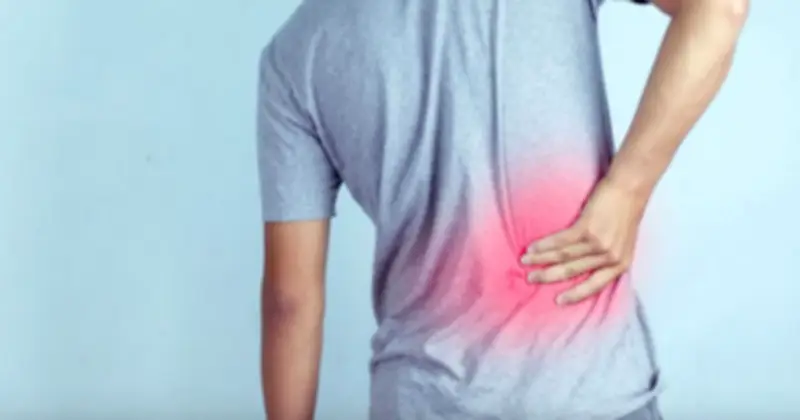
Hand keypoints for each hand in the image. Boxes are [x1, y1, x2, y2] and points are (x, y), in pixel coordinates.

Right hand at [520, 178, 649, 304]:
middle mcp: (610, 256)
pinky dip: (544, 244)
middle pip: (573, 271)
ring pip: (564, 256)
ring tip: (525, 261)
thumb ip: (606, 256)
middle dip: (549, 276)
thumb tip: (583, 266)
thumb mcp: (623, 242)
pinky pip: (561, 240)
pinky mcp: (588, 227)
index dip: (575, 294)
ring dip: (541, 259)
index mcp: (620, 264)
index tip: (558, 301)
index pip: (595, 285)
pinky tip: (532, 247)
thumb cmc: (626, 212)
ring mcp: (599, 242)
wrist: (631, 187)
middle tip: (531, 279)